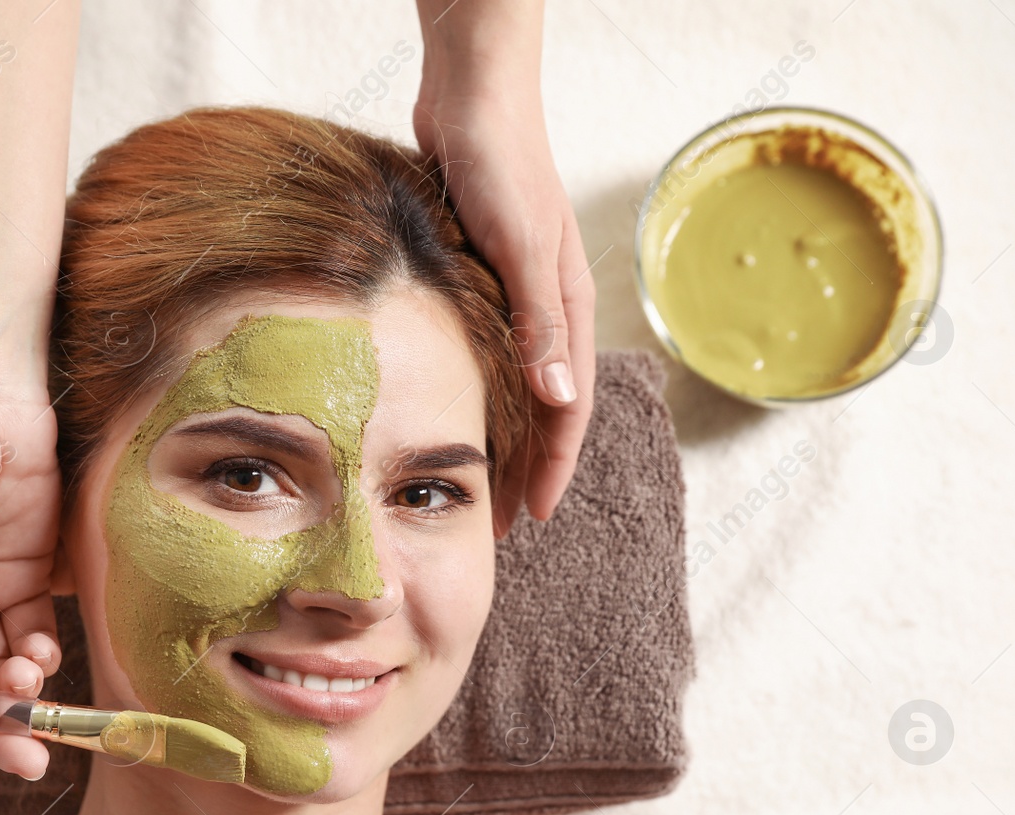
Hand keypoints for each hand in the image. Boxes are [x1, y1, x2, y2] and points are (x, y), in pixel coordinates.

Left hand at [413, 46, 596, 538]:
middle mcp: (545, 306)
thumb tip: (557, 399)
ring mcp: (513, 293)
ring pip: (512, 384)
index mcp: (567, 306)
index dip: (553, 466)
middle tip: (496, 521)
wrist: (471, 94)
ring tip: (471, 480)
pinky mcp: (479, 277)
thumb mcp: (522, 245)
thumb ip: (540, 320)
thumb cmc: (501, 163)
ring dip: (499, 435)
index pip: (568, 408)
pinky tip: (445, 410)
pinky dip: (472, 391)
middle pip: (542, 406)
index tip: (532, 518)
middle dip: (526, 466)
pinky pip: (483, 353)